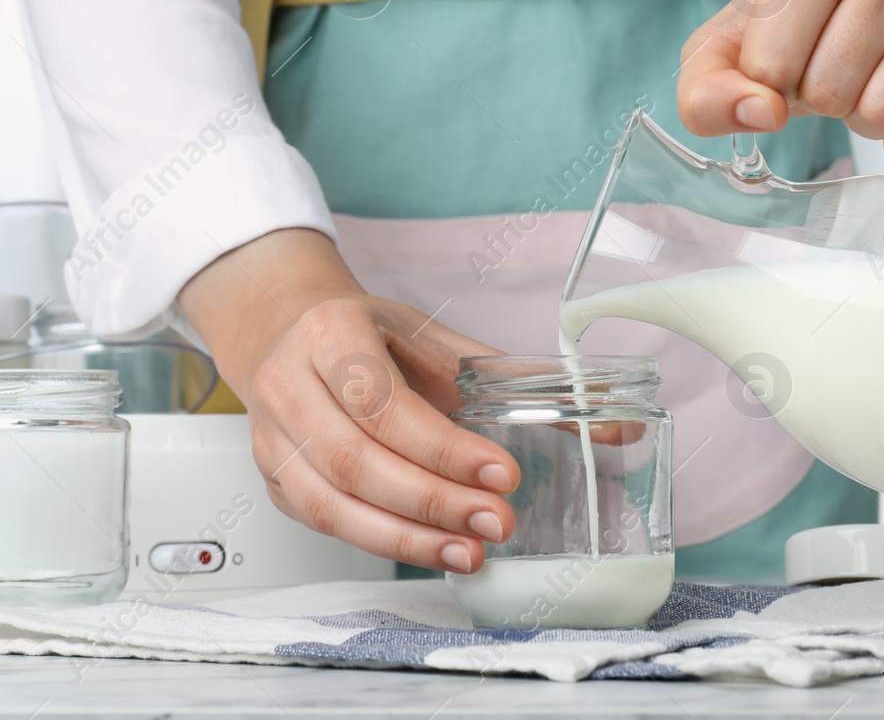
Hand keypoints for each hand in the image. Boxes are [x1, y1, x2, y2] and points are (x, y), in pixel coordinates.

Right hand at [179, 229, 519, 573]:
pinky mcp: (274, 480)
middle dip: (432, 501)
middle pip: (355, 460)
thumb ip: (516, 382)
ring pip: (333, 504)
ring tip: (470, 551)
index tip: (502, 475)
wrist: (292, 332)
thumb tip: (611, 429)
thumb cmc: (370, 337)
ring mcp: (272, 437)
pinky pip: (325, 524)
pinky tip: (433, 548)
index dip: (443, 448)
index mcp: (331, 332)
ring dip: (408, 537)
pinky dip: (383, 542)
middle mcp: (287, 383)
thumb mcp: (435, 340)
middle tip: (495, 521)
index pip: (382, 402)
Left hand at [679, 0, 883, 165]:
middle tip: (832, 66)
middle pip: (832, 93)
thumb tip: (759, 113)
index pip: (770, 66)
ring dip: (866, 119)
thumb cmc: (803, 21)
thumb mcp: (730, 45)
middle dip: (822, 100)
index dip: (769, 84)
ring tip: (867, 78)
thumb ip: (706, 89)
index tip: (786, 56)